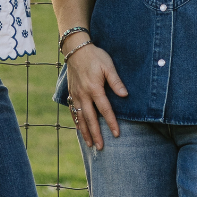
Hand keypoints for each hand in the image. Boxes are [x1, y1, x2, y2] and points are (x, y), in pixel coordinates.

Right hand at [63, 36, 127, 150]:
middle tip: (101, 147)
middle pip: (90, 118)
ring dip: (85, 132)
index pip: (105, 110)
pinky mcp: (71, 93)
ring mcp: (75, 95)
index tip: (116, 134)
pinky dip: (76, 122)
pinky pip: (72, 111)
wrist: (76, 49)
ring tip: (90, 144)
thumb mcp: (108, 66)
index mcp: (94, 88)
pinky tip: (80, 130)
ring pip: (80, 118)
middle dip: (96, 134)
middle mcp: (83, 95)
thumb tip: (125, 95)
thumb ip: (116, 81)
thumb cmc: (95, 56)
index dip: (111, 123)